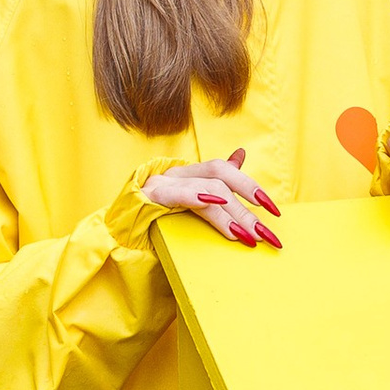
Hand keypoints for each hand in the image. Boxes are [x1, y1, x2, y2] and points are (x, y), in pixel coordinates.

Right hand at [142, 149, 279, 249]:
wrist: (116, 229)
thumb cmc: (155, 215)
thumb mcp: (189, 196)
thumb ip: (215, 179)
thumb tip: (241, 153)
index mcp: (189, 173)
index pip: (225, 170)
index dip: (251, 186)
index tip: (273, 210)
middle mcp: (177, 173)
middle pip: (220, 179)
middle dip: (246, 208)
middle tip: (265, 234)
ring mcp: (163, 183)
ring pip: (206, 190)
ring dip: (231, 215)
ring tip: (247, 236)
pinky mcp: (150, 197)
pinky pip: (179, 195)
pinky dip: (200, 199)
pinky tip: (218, 212)